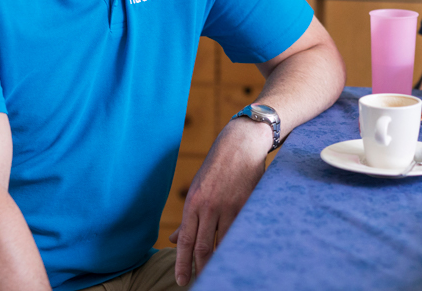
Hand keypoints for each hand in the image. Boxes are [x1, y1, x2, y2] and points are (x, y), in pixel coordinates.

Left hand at [171, 118, 269, 284]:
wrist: (241, 144)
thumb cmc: (217, 167)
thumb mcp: (198, 189)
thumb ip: (188, 217)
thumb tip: (174, 239)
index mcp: (194, 202)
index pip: (186, 240)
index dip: (182, 263)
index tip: (181, 280)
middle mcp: (209, 206)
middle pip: (203, 246)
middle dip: (199, 268)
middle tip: (198, 282)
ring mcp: (229, 206)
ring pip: (222, 242)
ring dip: (218, 260)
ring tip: (215, 273)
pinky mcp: (246, 204)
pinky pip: (239, 231)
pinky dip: (235, 244)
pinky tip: (233, 254)